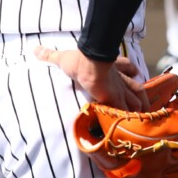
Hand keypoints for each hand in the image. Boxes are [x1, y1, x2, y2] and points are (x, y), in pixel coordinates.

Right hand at [33, 46, 148, 110]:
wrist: (88, 64)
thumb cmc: (79, 59)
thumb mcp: (62, 57)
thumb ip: (50, 55)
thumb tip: (35, 49)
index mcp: (112, 66)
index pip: (127, 66)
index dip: (131, 70)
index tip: (134, 72)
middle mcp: (119, 78)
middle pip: (136, 87)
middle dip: (140, 96)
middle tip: (143, 105)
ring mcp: (119, 89)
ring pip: (136, 100)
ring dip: (138, 109)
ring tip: (139, 120)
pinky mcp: (116, 99)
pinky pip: (126, 111)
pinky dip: (128, 119)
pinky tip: (130, 128)